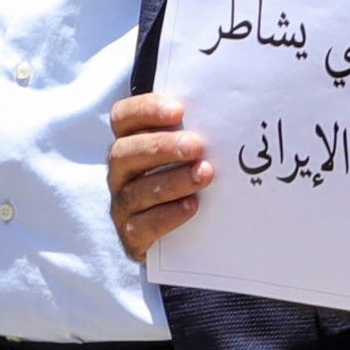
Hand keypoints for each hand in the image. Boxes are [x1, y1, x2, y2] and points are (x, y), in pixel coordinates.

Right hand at [109, 90, 212, 261]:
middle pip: (123, 152)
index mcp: (130, 144)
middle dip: (160, 147)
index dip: (145, 110)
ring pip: (136, 191)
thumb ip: (195, 132)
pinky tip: (192, 205)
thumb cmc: (188, 182)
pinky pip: (141, 226)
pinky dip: (167, 215)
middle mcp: (121, 173)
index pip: (123, 118)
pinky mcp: (131, 236)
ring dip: (172, 180)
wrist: (185, 238)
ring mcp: (122, 205)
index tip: (179, 111)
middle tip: (196, 145)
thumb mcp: (188, 154)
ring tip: (204, 174)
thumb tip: (228, 111)